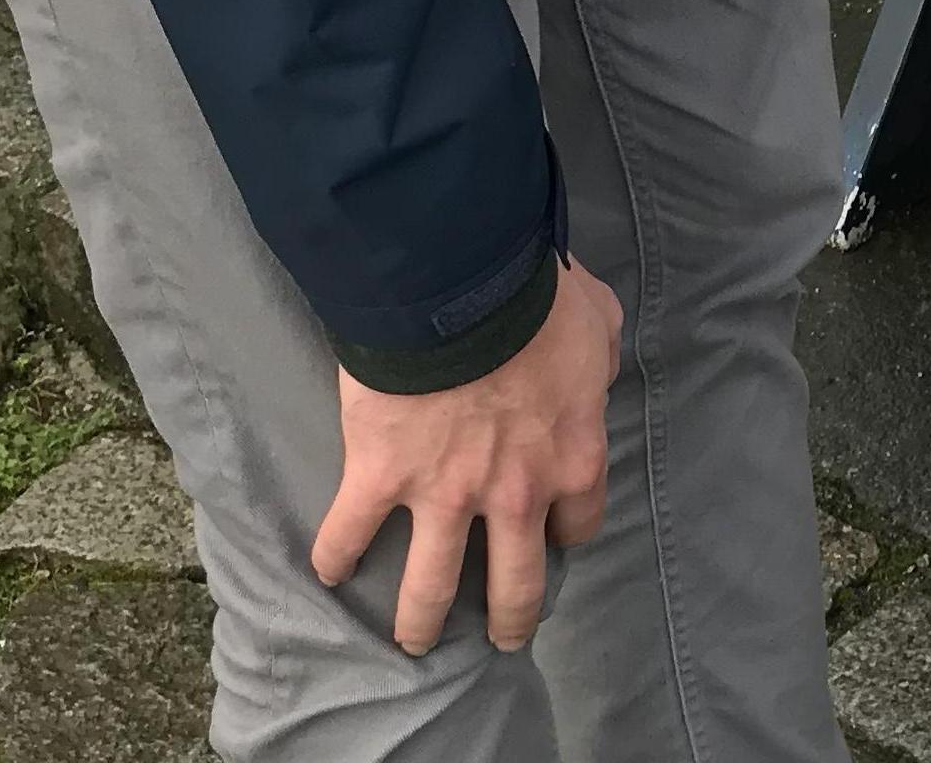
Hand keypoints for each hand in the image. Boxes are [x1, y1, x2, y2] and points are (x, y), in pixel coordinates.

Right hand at [313, 256, 621, 654]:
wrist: (466, 288)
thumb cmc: (541, 299)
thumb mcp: (598, 325)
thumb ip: (601, 359)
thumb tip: (597, 371)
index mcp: (571, 457)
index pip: (580, 522)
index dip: (565, 531)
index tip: (553, 536)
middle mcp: (514, 493)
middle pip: (516, 583)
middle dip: (511, 619)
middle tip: (503, 638)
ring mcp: (444, 494)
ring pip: (431, 587)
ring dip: (421, 622)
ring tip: (413, 641)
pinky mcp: (381, 479)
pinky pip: (347, 535)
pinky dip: (334, 558)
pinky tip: (329, 574)